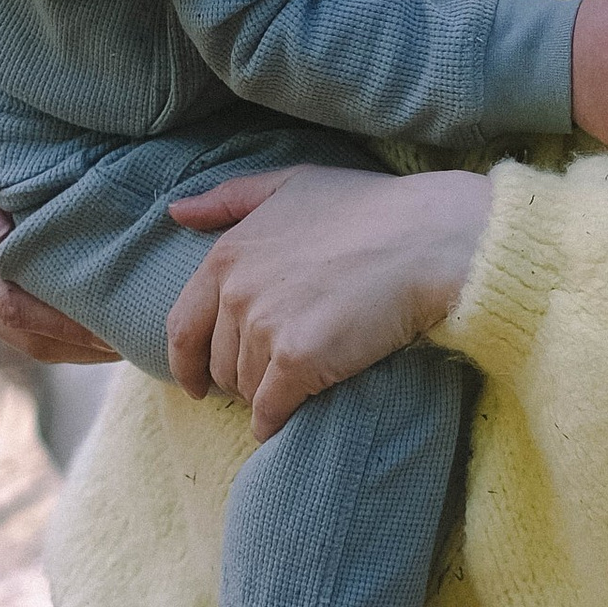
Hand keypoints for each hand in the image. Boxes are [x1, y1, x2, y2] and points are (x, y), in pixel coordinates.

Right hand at [0, 16, 119, 367]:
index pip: (13, 310)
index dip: (64, 325)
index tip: (114, 327)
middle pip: (28, 337)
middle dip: (83, 345)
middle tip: (142, 340)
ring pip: (31, 339)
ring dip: (80, 345)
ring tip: (134, 335)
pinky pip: (30, 324)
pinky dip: (68, 329)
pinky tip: (108, 318)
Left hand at [164, 164, 489, 439]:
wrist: (429, 239)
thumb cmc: (369, 208)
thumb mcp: (292, 184)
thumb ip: (230, 199)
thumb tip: (178, 212)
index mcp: (227, 255)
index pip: (183, 326)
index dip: (188, 362)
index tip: (199, 382)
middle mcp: (237, 292)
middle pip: (218, 363)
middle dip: (238, 377)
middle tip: (269, 380)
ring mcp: (266, 328)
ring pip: (246, 388)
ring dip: (264, 396)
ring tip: (295, 386)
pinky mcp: (299, 362)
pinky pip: (271, 410)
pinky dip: (275, 422)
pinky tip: (288, 421)